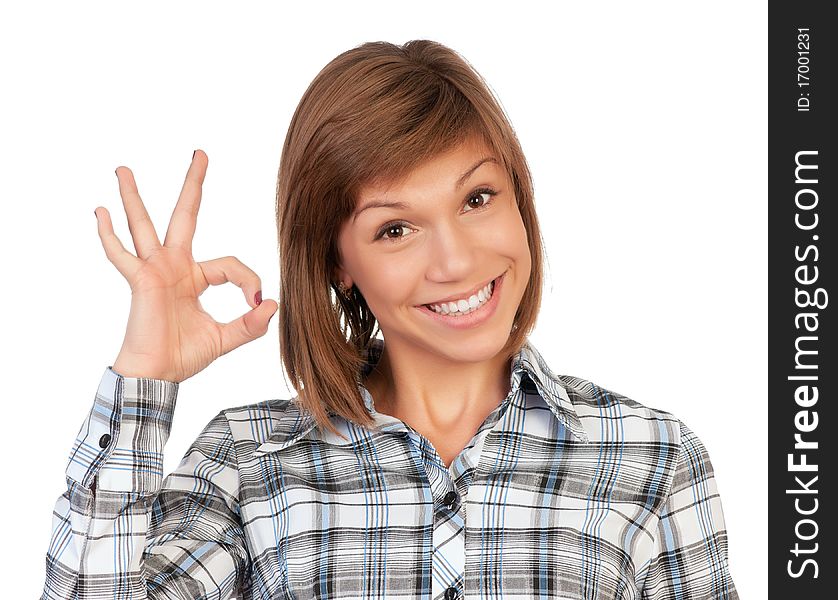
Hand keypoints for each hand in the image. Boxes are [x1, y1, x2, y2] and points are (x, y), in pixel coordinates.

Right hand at [95, 149, 277, 382]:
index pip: (230, 265)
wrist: (158, 375)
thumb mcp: (226, 338)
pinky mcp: (140, 281)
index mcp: (195, 277)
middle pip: (185, 216)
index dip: (249, 280)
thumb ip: (251, 324)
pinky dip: (109, 235)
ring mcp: (155, 271)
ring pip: (144, 225)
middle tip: (200, 153)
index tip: (256, 301)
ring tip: (124, 169)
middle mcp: (174, 266)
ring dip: (134, 197)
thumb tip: (273, 303)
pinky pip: (122, 255)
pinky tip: (99, 212)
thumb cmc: (184, 356)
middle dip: (193, 184)